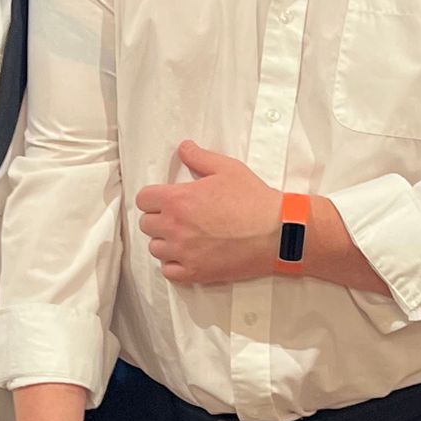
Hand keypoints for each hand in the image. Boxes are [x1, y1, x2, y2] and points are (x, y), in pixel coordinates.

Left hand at [134, 141, 277, 284]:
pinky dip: (173, 264)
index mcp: (178, 199)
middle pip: (146, 224)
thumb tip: (183, 148)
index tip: (165, 199)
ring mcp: (183, 252)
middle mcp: (174, 227)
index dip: (153, 198)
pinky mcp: (195, 272)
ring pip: (155, 248)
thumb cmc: (253, 199)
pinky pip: (168, 271)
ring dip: (165, 242)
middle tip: (178, 217)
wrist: (276, 232)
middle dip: (159, 219)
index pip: (143, 199)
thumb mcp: (228, 168)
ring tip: (183, 237)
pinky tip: (187, 256)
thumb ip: (199, 157)